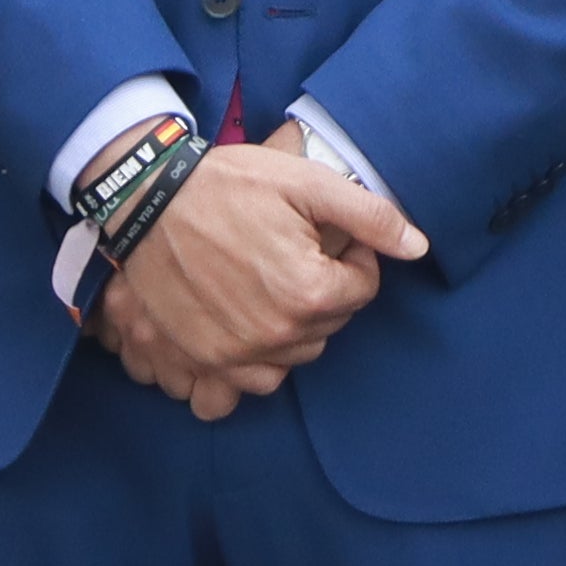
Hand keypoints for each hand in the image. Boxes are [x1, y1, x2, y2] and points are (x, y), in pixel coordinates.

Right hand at [100, 138, 421, 420]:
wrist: (147, 200)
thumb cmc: (227, 185)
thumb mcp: (306, 183)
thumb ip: (370, 217)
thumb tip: (418, 247)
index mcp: (309, 292)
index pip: (362, 289)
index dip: (351, 259)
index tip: (325, 237)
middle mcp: (277, 334)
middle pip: (332, 323)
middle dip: (325, 290)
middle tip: (295, 254)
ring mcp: (237, 353)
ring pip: (298, 353)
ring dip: (296, 325)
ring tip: (272, 283)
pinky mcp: (205, 359)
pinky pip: (253, 382)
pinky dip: (259, 360)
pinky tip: (251, 323)